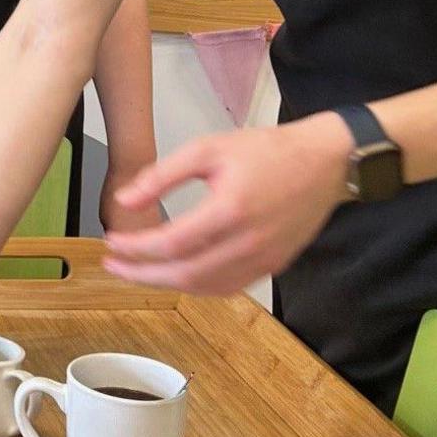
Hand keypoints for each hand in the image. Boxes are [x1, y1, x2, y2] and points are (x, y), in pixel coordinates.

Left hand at [101, 111, 353, 293]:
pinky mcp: (273, 265)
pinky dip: (197, 287)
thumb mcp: (208, 148)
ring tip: (137, 272)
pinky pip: (228, 287)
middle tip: (113, 266)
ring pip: (205, 288)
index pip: (170, 244)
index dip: (136, 249)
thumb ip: (162, 175)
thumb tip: (124, 200)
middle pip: (184, 275)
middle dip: (141, 275)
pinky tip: (177, 275)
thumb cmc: (269, 151)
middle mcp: (248, 243)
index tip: (111, 243)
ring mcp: (264, 259)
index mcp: (230, 210)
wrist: (325, 161)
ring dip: (166, 284)